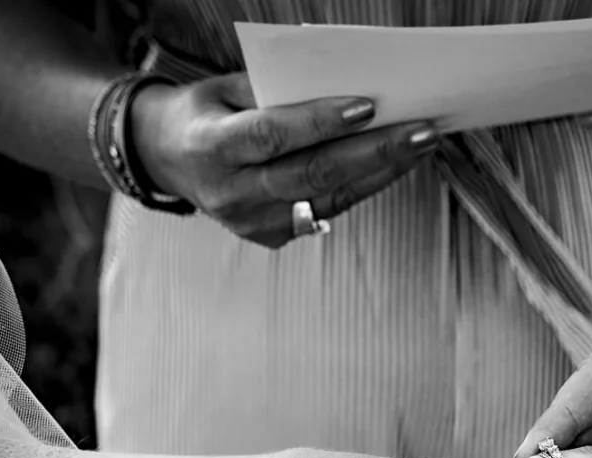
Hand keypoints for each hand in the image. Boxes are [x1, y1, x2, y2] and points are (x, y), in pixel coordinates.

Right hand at [129, 73, 439, 247]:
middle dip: (375, 151)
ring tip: (421, 145)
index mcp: (211, 148)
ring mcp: (252, 222)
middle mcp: (231, 193)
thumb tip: (346, 87)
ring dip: (383, 170)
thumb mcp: (225, 89)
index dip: (318, 122)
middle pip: (313, 173)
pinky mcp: (272, 236)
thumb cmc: (206, 113)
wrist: (168, 160)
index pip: (271, 136)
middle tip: (422, 131)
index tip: (367, 106)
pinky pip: (328, 208)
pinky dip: (365, 185)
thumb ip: (276, 91)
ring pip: (330, 196)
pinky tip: (396, 165)